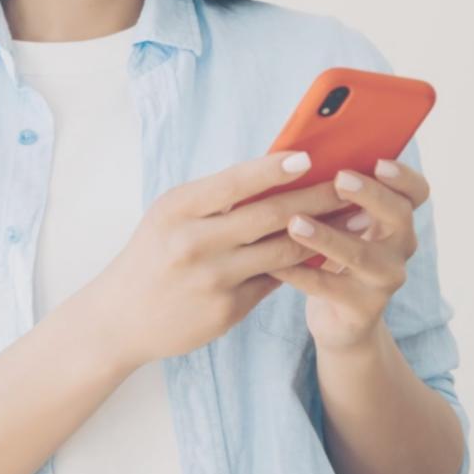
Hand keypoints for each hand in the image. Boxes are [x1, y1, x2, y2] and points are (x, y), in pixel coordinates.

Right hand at [85, 149, 354, 371]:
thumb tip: (279, 173)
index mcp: (178, 208)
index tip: (309, 157)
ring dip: (323, 232)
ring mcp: (212, 279)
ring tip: (353, 218)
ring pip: (280, 250)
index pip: (234, 182)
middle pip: (268, 215)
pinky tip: (328, 251)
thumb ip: (216, 198)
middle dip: (317, 198)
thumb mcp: (171, 215)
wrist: (120, 317)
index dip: (273, 169)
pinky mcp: (227, 310)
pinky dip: (302, 263)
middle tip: (351, 185)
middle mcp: (194, 242)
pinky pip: (275, 280)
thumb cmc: (154, 253)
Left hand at [267, 156, 429, 353]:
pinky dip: (299, 274)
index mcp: (395, 218)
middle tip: (339, 180)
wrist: (340, 320)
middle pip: (399, 215)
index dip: (403, 176)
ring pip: (361, 254)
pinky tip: (275, 264)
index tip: (379, 162)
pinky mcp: (362, 309)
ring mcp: (384, 279)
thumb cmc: (334, 255)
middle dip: (370, 195)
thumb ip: (331, 193)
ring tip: (295, 223)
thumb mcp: (340, 223)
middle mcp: (400, 246)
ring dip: (328, 236)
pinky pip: (328, 287)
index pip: (416, 192)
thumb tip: (296, 153)